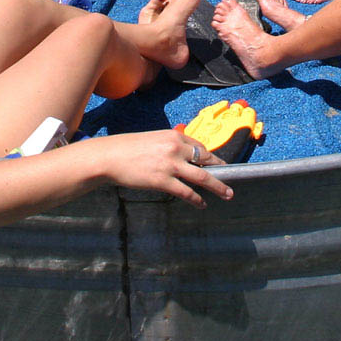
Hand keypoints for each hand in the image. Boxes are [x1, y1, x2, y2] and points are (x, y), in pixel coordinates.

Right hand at [101, 130, 233, 207]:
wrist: (109, 157)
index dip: (210, 157)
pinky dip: (196, 199)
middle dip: (220, 169)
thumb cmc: (127, 148)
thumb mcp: (153, 140)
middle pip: (206, 159)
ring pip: (202, 177)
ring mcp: (170, 165)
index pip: (199, 146)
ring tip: (227, 194)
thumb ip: (169, 147)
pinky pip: (186, 192)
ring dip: (217, 186)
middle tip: (232, 177)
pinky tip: (202, 204)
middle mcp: (175, 148)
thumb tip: (182, 159)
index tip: (217, 164)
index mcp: (173, 136)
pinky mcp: (162, 181)